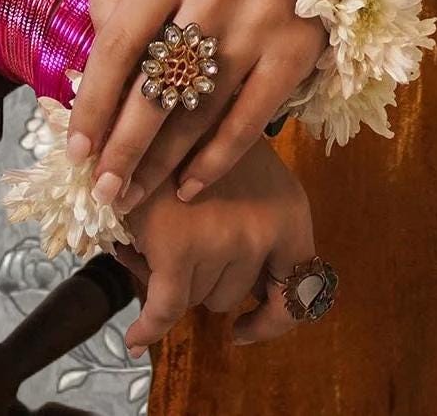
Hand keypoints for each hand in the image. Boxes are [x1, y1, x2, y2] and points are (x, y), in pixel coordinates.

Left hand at [67, 0, 326, 214]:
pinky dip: (215, 161)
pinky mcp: (296, 52)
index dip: (94, 102)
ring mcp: (261, 23)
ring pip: (200, 111)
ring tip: (133, 197)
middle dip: (123, 147)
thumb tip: (90, 63)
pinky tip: (187, 188)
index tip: (77, 149)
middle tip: (103, 191)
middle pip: (157, 84)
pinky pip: (248, 121)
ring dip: (162, 164)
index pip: (119, 43)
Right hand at [113, 131, 315, 353]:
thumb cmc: (195, 130)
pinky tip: (137, 336)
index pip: (300, 291)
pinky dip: (151, 326)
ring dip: (173, 279)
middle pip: (232, 295)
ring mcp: (224, 240)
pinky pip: (165, 308)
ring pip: (196, 297)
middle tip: (177, 243)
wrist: (154, 99)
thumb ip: (254, 223)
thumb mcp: (244, 169)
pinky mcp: (179, 248)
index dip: (272, 319)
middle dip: (203, 279)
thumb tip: (247, 295)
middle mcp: (266, 230)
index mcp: (291, 211)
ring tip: (153, 235)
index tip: (245, 330)